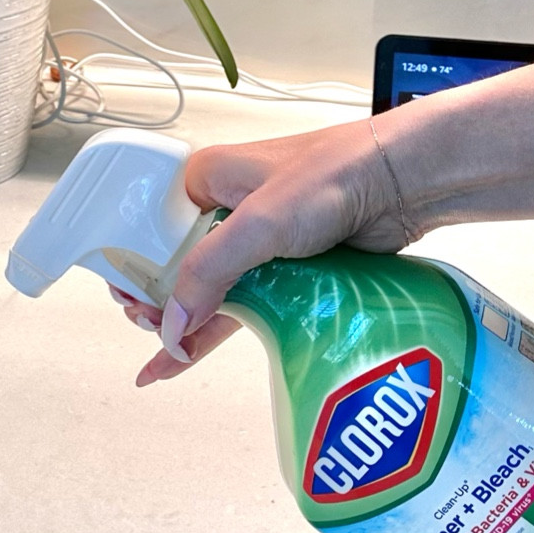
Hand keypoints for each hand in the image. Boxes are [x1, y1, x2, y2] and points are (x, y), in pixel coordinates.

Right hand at [116, 118, 405, 385]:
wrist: (400, 181)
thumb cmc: (334, 174)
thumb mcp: (258, 223)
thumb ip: (209, 272)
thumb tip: (171, 323)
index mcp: (204, 180)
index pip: (151, 234)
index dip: (138, 274)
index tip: (134, 307)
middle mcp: (225, 205)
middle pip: (176, 265)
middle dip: (159, 302)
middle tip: (153, 333)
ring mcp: (256, 237)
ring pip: (209, 288)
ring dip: (187, 321)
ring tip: (166, 358)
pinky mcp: (284, 264)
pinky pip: (240, 302)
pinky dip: (216, 328)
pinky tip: (192, 355)